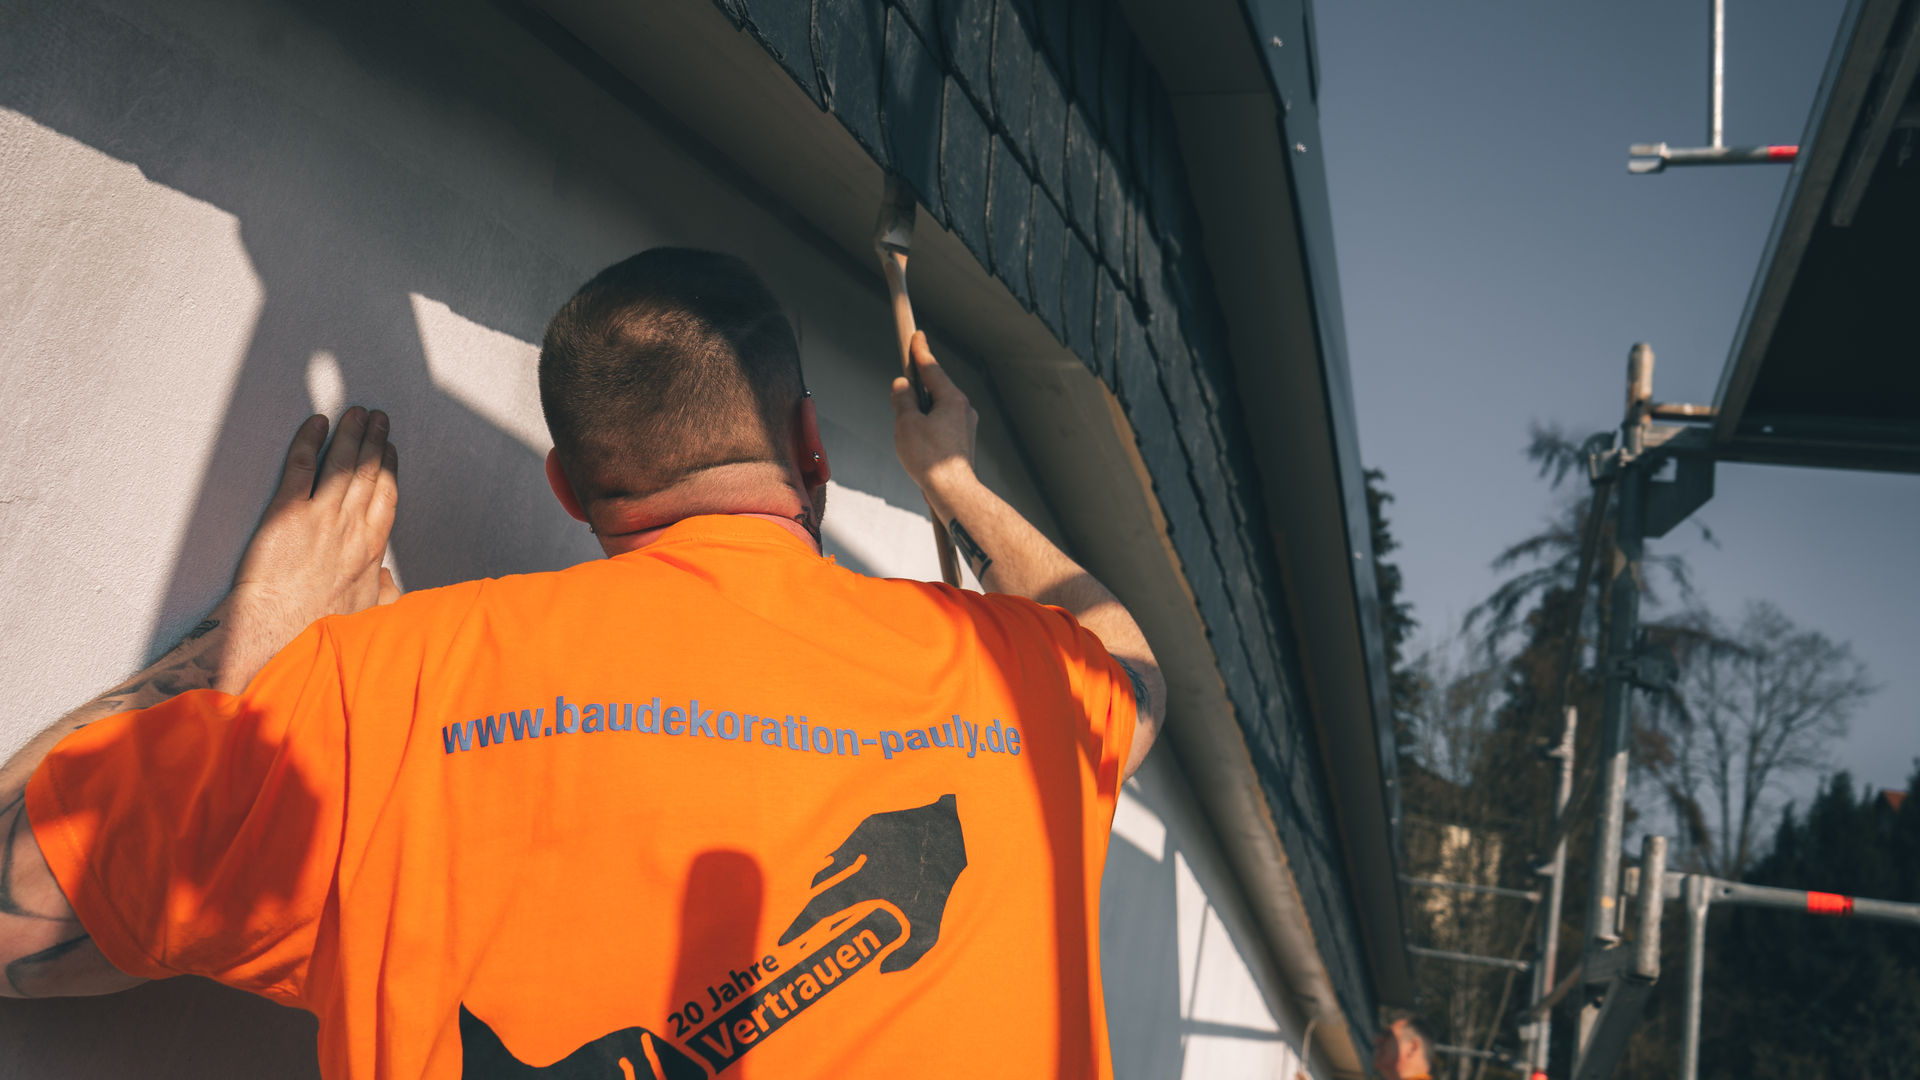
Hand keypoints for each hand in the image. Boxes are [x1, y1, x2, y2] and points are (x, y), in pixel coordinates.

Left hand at [225, 408, 399, 676]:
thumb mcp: (364, 614)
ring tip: (355, 411)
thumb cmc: (316, 629)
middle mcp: (350, 528)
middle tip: (377, 417)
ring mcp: (320, 518)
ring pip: (342, 464)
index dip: (389, 468)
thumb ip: (383, 594)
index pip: (386, 497)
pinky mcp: (287, 513)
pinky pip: (301, 467)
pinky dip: (309, 442)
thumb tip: (391, 583)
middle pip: (368, 472)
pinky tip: (316, 424)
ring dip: (350, 434)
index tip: (390, 450)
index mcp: (370, 549)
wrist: (277, 633)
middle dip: (375, 440)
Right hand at [889, 333, 978, 500]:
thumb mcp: (906, 424)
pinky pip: (943, 422)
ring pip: (940, 406)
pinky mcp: (964, 441)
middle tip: (907, 371)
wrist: (953, 492)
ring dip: (923, 405)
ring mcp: (966, 425)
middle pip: (937, 387)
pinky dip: (929, 422)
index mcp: (951, 398)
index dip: (920, 350)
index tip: (916, 335)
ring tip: (906, 415)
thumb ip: (902, 400)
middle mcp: (964, 408)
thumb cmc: (929, 458)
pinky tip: (919, 436)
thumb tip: (902, 384)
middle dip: (920, 380)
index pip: (932, 368)